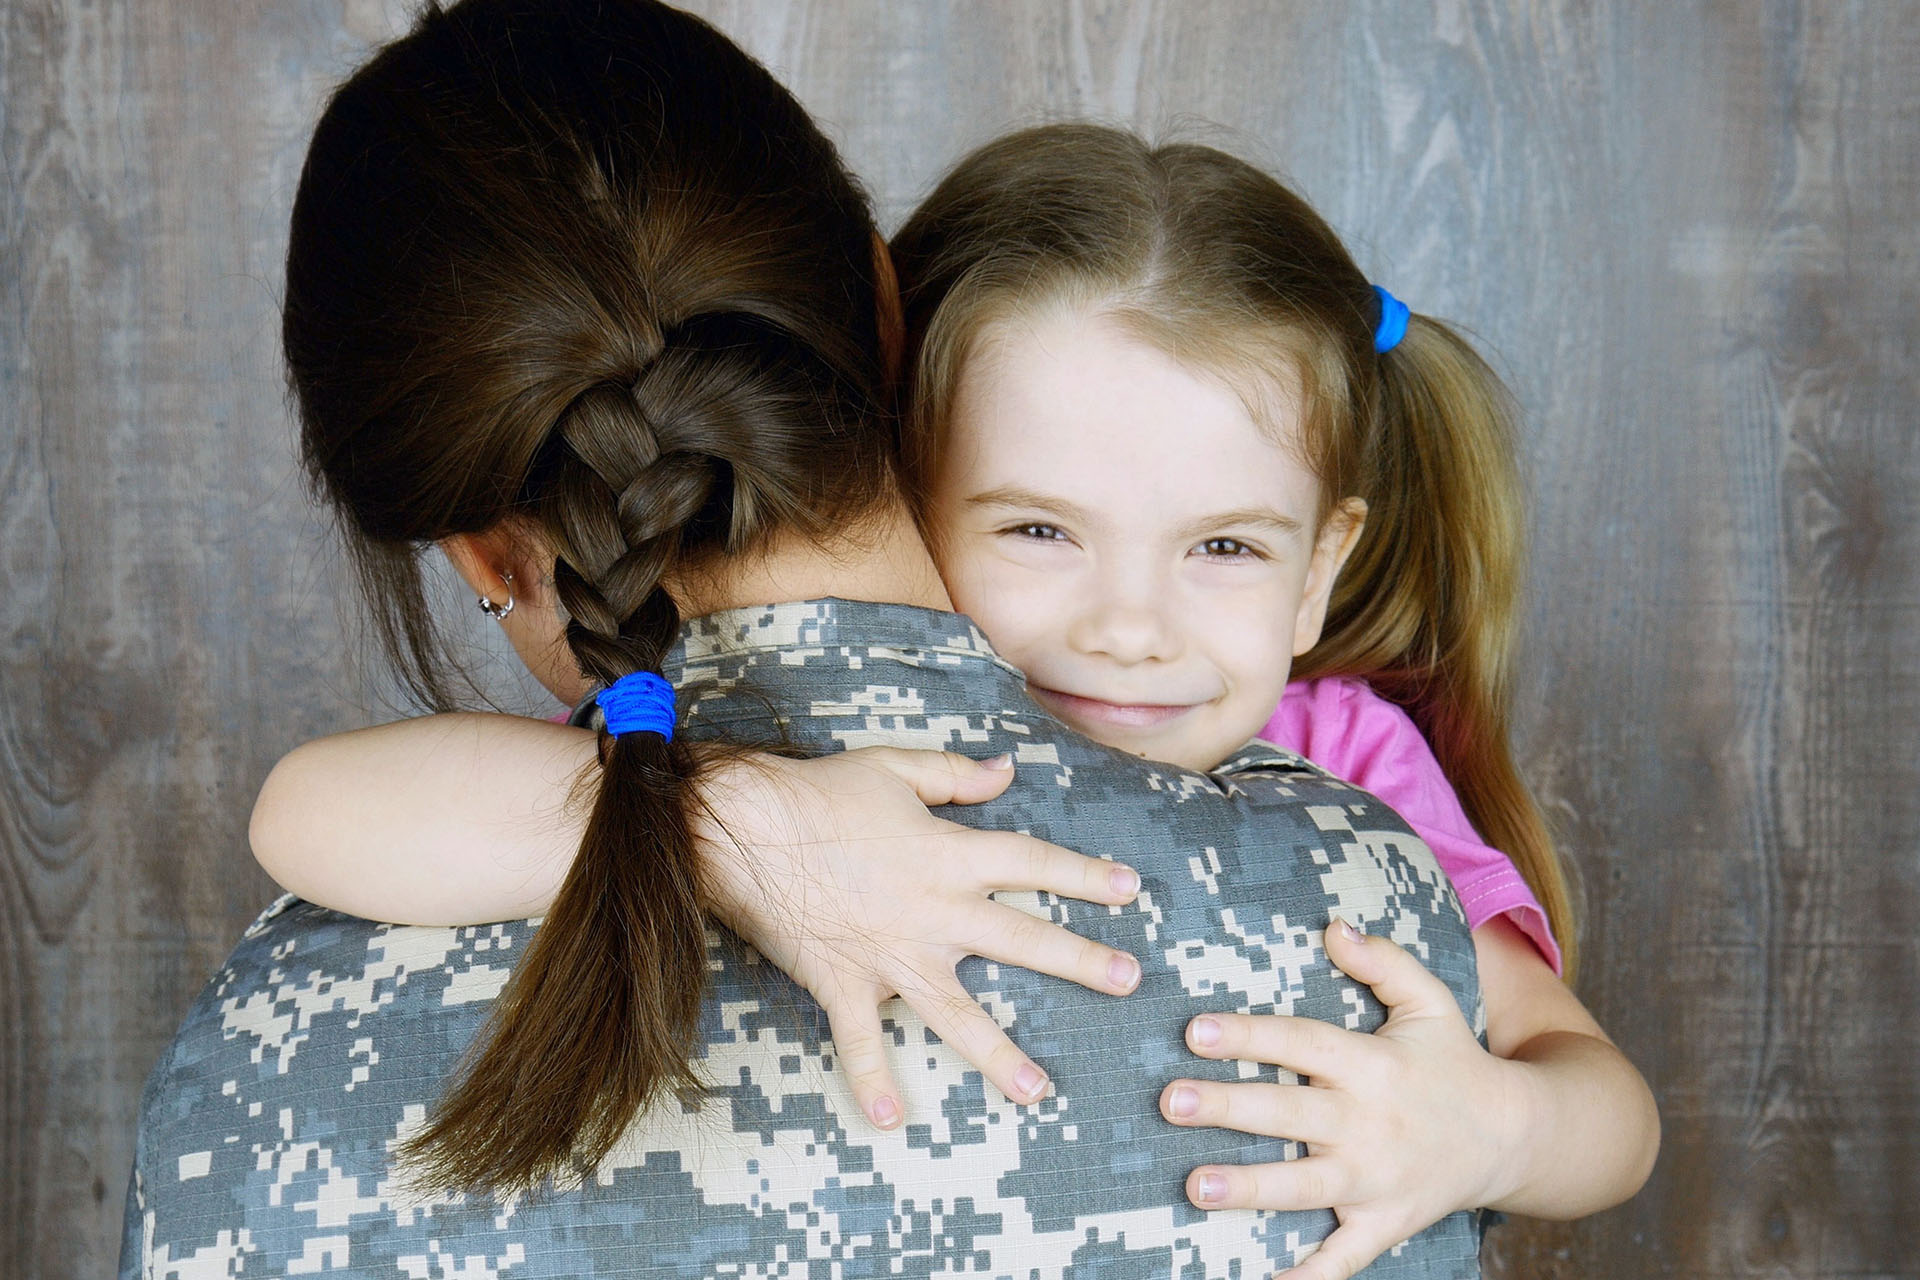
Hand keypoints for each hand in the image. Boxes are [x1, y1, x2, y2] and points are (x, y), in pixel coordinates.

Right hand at [695, 747, 1141, 1130]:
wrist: (747, 829)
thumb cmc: (820, 793)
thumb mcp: (895, 768)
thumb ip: (955, 774)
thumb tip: (1006, 770)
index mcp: (949, 855)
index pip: (1033, 863)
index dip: (1084, 875)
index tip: (1131, 888)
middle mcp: (933, 911)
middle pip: (1021, 938)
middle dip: (1079, 961)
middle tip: (1128, 981)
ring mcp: (891, 955)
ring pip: (957, 1012)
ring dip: (1000, 1054)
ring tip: (1041, 1091)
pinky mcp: (845, 983)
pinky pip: (860, 1041)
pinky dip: (870, 1080)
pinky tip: (888, 1121)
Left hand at [1158, 919, 1520, 1279]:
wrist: (1513, 1136)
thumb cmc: (1453, 1062)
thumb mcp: (1429, 1001)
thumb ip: (1382, 961)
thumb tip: (1332, 925)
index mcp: (1372, 1064)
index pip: (1302, 1043)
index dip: (1250, 1036)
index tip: (1195, 1030)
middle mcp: (1370, 1123)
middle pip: (1290, 1114)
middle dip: (1228, 1109)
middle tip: (1170, 1102)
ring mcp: (1376, 1179)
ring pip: (1305, 1186)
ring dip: (1249, 1187)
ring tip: (1194, 1187)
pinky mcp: (1384, 1224)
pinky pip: (1343, 1258)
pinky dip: (1309, 1276)